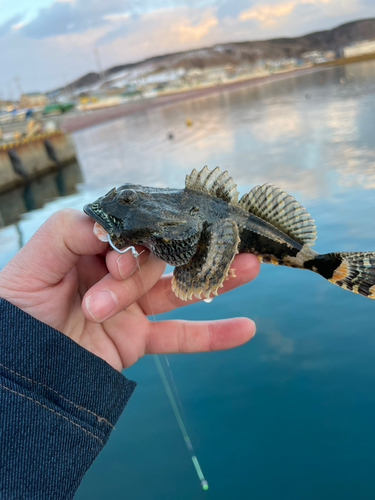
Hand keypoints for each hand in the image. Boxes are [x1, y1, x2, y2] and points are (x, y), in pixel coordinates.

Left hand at [0, 209, 259, 370]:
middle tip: (132, 288)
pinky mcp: (137, 340)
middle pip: (154, 261)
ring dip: (216, 278)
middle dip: (145, 274)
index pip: (129, 233)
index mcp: (91, 248)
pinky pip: (179, 337)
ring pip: (179, 290)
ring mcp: (130, 308)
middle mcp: (114, 274)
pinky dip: (213, 335)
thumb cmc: (13, 313)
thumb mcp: (33, 264)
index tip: (115, 266)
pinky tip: (246, 328)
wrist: (14, 374)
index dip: (131, 246)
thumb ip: (69, 232)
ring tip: (252, 264)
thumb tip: (111, 227)